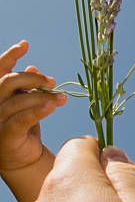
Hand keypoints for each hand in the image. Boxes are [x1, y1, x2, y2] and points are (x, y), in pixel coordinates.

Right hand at [0, 40, 65, 171]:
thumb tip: (33, 66)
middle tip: (52, 81)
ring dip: (44, 96)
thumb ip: (25, 86)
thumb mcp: (25, 102)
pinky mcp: (5, 136)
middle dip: (33, 78)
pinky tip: (53, 105)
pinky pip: (22, 120)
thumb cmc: (24, 125)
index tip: (25, 44)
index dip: (9, 56)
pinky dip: (38, 110)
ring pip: (18, 101)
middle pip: (8, 83)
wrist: (23, 157)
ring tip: (62, 97)